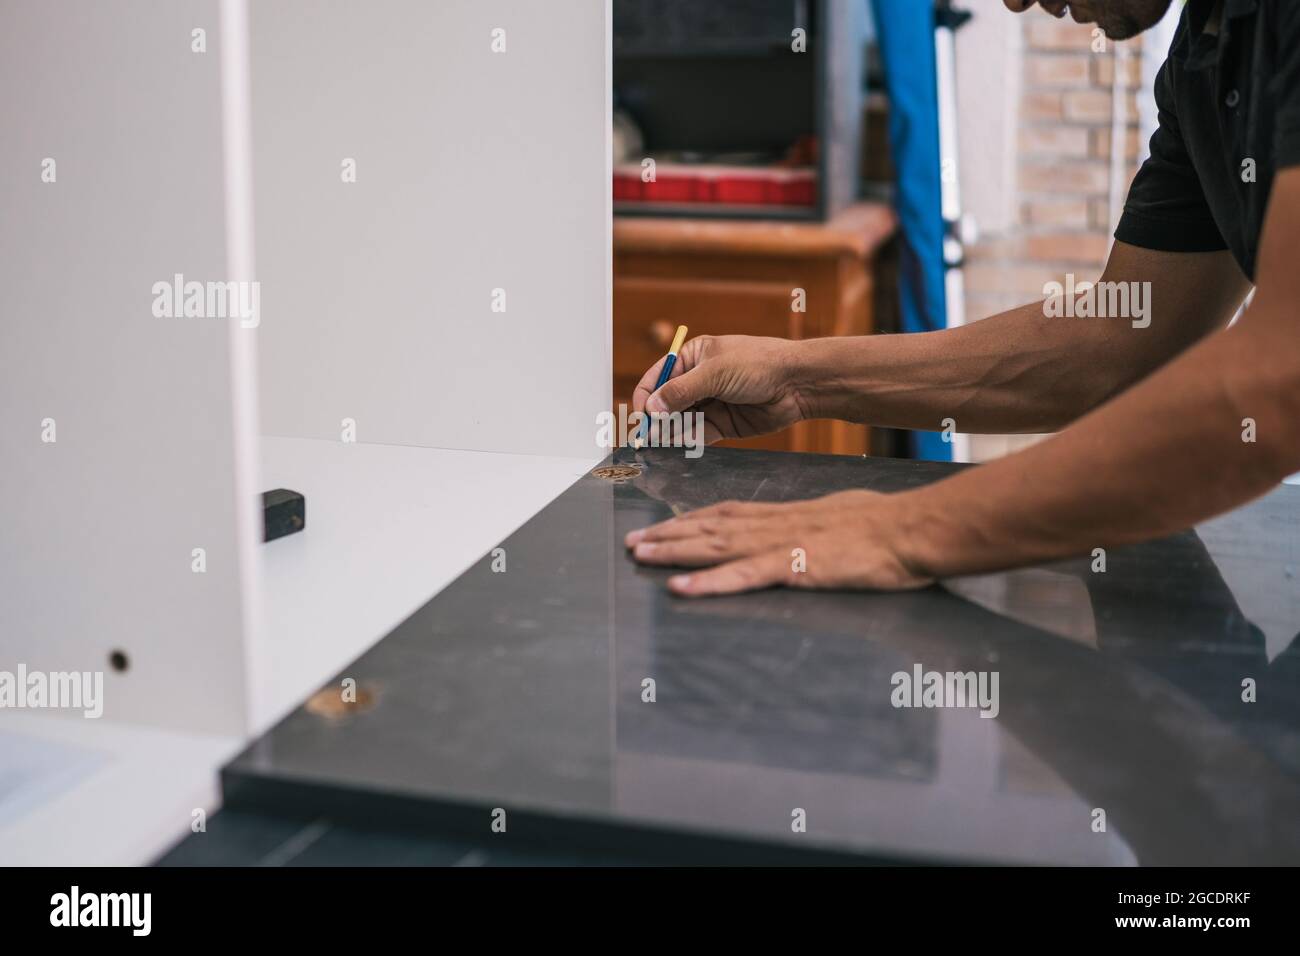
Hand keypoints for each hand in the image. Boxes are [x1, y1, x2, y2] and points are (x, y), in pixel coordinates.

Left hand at [624, 490, 935, 596]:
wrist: (912, 530)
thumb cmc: (886, 526)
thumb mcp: (841, 516)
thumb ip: (816, 525)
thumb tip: (809, 531)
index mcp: (786, 515)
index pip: (727, 513)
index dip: (691, 520)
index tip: (663, 524)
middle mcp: (775, 524)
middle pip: (710, 527)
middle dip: (668, 534)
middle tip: (633, 542)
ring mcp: (783, 544)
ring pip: (717, 546)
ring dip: (674, 551)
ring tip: (640, 555)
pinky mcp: (795, 567)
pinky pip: (743, 576)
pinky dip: (709, 582)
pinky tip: (681, 588)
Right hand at [632, 335, 811, 442]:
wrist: (797, 383)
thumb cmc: (759, 364)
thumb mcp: (715, 372)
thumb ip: (681, 391)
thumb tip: (651, 407)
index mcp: (692, 358)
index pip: (657, 378)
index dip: (645, 398)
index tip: (641, 417)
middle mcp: (698, 380)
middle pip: (666, 403)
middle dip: (656, 420)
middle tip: (647, 437)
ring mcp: (710, 403)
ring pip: (680, 422)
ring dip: (669, 433)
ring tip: (660, 444)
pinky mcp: (723, 424)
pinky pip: (698, 435)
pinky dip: (687, 441)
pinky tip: (678, 446)